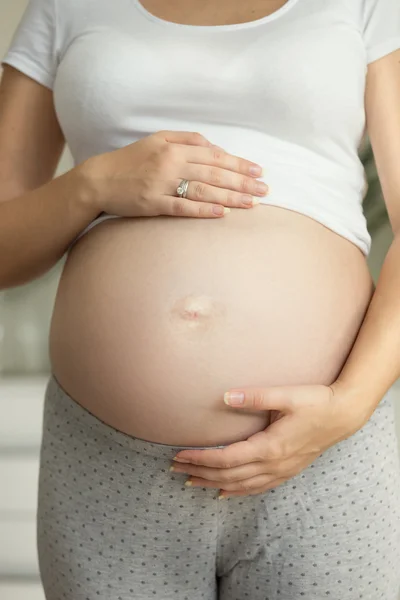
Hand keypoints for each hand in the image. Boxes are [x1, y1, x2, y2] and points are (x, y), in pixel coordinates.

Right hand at [79, 130, 268, 218]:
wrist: (99, 180)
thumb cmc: (130, 160)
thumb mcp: (156, 139)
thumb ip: (185, 138)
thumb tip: (213, 144)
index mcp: (173, 147)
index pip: (214, 155)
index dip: (238, 164)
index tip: (258, 171)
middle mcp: (170, 164)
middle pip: (214, 173)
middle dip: (242, 182)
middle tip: (265, 191)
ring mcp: (162, 185)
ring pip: (203, 190)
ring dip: (230, 197)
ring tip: (252, 204)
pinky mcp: (153, 204)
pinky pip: (182, 207)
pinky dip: (203, 210)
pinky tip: (222, 214)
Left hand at [171, 381, 367, 497]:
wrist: (344, 415)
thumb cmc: (316, 402)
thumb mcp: (285, 396)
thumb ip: (254, 397)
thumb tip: (225, 396)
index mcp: (269, 447)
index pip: (226, 458)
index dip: (200, 459)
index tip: (179, 455)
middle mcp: (273, 465)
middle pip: (228, 475)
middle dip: (200, 472)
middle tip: (175, 468)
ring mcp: (281, 471)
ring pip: (241, 485)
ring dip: (214, 484)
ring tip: (192, 482)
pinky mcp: (287, 471)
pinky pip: (257, 488)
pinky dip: (238, 492)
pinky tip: (225, 493)